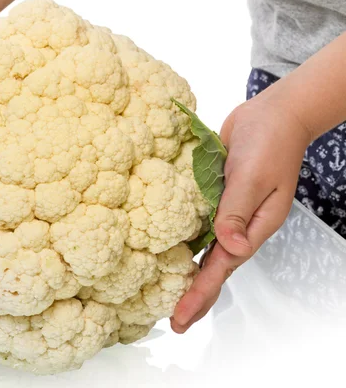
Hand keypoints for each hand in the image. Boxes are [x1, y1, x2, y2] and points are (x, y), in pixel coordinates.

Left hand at [171, 96, 312, 332]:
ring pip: (202, 250)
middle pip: (212, 268)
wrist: (272, 114)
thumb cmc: (270, 143)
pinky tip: (165, 250)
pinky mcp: (211, 197)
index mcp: (252, 227)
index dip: (199, 295)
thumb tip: (229, 248)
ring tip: (165, 296)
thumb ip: (237, 211)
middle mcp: (237, 225)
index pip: (221, 269)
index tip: (178, 318)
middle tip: (171, 323)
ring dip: (185, 273)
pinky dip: (182, 241)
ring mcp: (223, 212)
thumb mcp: (254, 177)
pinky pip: (195, 224)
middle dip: (192, 296)